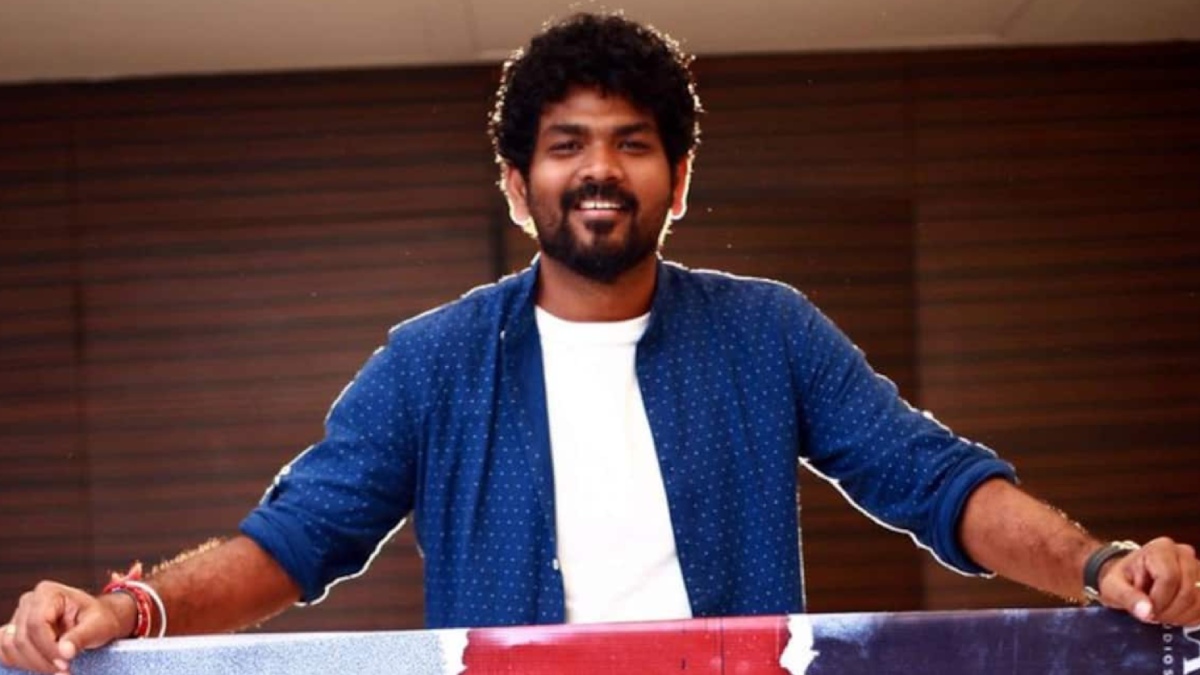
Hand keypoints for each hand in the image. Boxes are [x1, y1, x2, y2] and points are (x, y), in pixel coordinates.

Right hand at [0, 581, 134, 674]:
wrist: (98, 621)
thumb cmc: (100, 619)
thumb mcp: (99, 626)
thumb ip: (81, 637)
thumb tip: (64, 651)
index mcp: (48, 593)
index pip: (37, 624)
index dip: (48, 647)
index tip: (65, 662)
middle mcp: (29, 601)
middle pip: (22, 638)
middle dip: (43, 659)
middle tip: (64, 669)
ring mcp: (19, 617)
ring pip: (11, 647)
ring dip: (33, 664)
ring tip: (57, 669)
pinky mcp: (15, 632)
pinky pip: (6, 651)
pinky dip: (22, 663)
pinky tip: (43, 665)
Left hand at [1098, 536, 1199, 625]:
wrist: (1131, 578)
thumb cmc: (1123, 579)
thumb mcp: (1113, 587)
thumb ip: (1128, 597)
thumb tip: (1146, 611)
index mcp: (1160, 549)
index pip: (1169, 578)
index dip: (1159, 600)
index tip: (1147, 610)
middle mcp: (1183, 554)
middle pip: (1187, 591)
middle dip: (1169, 611)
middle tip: (1153, 615)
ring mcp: (1198, 568)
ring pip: (1199, 601)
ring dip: (1180, 616)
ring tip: (1162, 614)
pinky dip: (1190, 617)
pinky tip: (1174, 615)